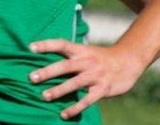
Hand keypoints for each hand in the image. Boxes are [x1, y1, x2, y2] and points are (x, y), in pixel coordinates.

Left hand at [28, 39, 146, 119]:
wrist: (129, 61)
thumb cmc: (101, 57)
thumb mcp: (86, 51)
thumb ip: (70, 57)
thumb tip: (46, 61)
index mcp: (81, 51)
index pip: (61, 44)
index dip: (46, 45)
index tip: (30, 47)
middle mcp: (87, 62)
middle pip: (65, 66)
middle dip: (48, 72)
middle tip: (31, 78)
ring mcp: (95, 76)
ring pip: (75, 83)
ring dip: (59, 90)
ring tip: (44, 96)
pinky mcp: (103, 89)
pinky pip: (87, 100)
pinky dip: (75, 108)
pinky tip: (63, 114)